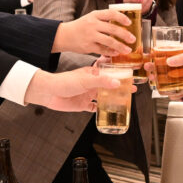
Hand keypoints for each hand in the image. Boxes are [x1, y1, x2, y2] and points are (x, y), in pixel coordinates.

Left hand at [22, 66, 136, 111]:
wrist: (49, 93)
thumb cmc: (64, 81)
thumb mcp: (85, 80)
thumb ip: (102, 81)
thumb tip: (117, 82)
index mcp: (92, 73)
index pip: (109, 71)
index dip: (119, 72)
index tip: (130, 73)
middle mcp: (91, 83)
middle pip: (109, 85)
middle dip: (120, 86)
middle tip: (132, 88)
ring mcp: (87, 94)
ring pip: (104, 96)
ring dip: (113, 98)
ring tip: (125, 100)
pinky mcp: (83, 104)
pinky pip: (95, 108)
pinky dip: (102, 110)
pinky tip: (109, 111)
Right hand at [53, 9, 134, 56]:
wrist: (65, 35)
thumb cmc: (81, 26)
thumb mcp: (91, 18)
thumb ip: (104, 19)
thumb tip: (122, 23)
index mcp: (95, 15)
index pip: (111, 14)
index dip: (122, 18)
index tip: (129, 23)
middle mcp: (93, 24)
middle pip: (112, 29)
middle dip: (125, 35)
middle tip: (133, 39)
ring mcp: (90, 36)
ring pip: (109, 41)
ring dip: (120, 46)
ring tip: (128, 49)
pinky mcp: (88, 46)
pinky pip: (102, 50)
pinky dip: (111, 52)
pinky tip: (116, 53)